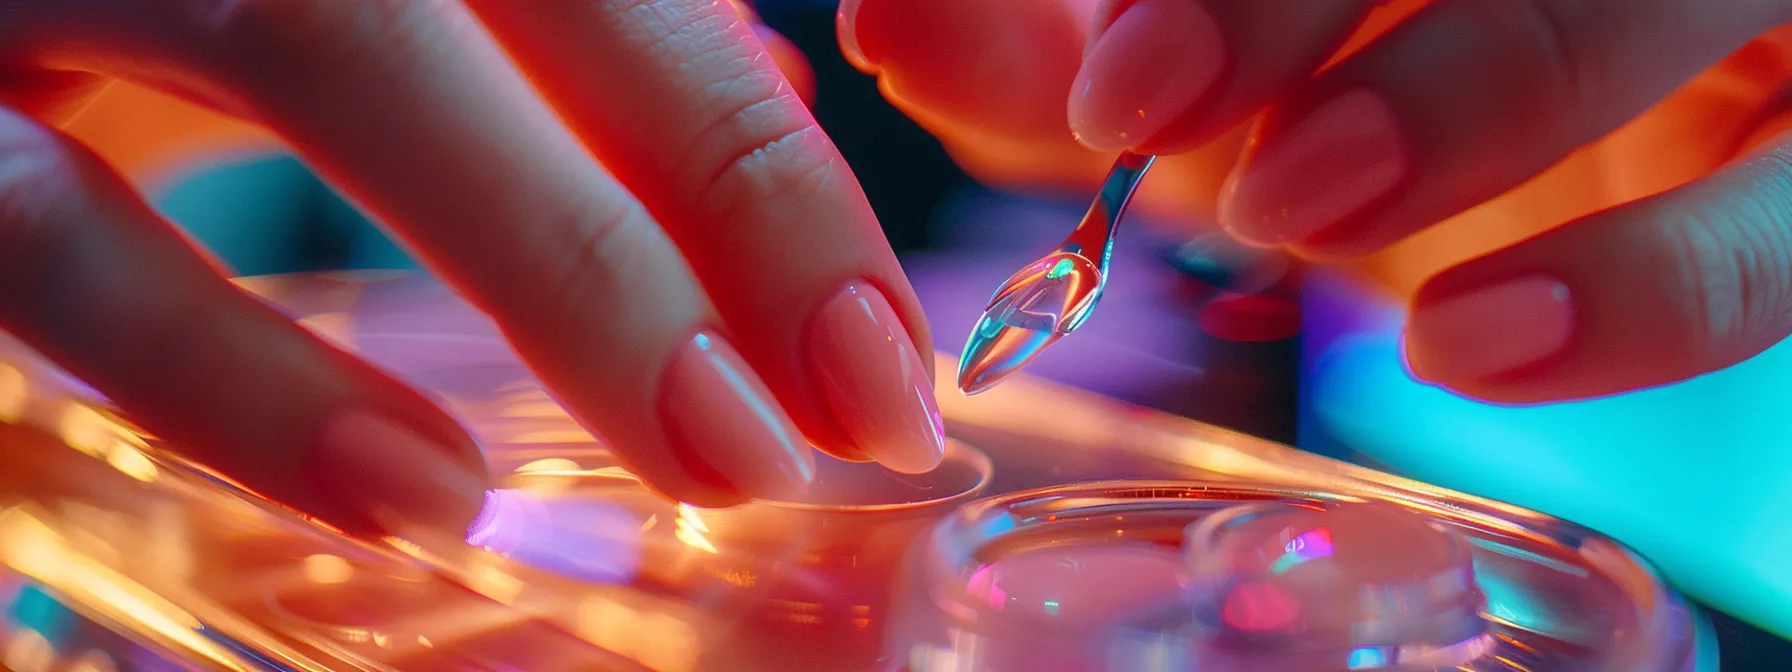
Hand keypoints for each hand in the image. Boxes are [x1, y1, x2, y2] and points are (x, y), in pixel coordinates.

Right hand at [0, 0, 946, 537]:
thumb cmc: (184, 9)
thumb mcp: (394, 7)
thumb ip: (579, 43)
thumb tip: (778, 109)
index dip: (770, 158)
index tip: (882, 345)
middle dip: (720, 185)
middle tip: (861, 398)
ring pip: (320, 44)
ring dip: (561, 264)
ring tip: (717, 459)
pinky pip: (64, 241)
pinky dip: (245, 378)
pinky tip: (424, 494)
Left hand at [844, 0, 1791, 402]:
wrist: (1555, 207)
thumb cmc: (1354, 100)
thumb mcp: (1191, 82)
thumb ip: (1049, 48)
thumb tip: (896, 17)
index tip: (1104, 64)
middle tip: (1149, 104)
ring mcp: (1746, 6)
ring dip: (1478, 90)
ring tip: (1298, 206)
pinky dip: (1653, 288)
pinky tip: (1474, 341)